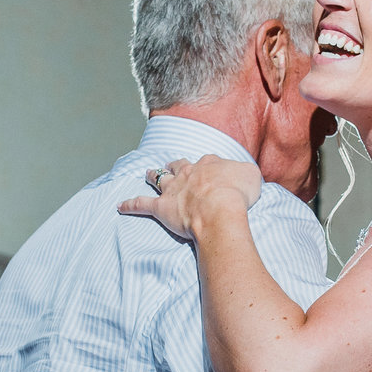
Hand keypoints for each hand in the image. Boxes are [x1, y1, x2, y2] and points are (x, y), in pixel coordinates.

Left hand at [117, 155, 261, 238]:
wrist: (220, 209)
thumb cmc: (238, 194)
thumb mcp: (252, 176)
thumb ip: (245, 173)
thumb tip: (243, 175)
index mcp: (209, 164)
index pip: (207, 162)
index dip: (208, 166)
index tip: (210, 171)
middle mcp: (188, 173)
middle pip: (179, 165)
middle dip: (175, 165)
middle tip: (171, 165)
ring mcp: (173, 189)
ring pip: (159, 179)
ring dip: (153, 175)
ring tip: (147, 173)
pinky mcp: (161, 208)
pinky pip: (142, 205)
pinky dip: (130, 205)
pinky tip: (120, 206)